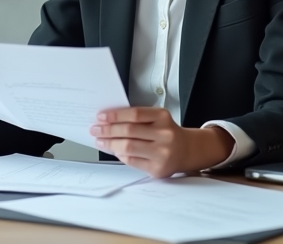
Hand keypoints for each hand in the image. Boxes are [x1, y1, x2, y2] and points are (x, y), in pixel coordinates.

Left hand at [90, 107, 233, 177]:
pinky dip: (119, 155)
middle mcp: (164, 135)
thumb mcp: (157, 119)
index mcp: (163, 117)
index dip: (115, 115)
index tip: (101, 116)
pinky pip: (131, 161)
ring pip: (128, 147)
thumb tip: (108, 121)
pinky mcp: (157, 169)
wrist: (186, 150)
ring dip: (110, 144)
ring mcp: (162, 153)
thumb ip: (137, 119)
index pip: (134, 114)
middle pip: (129, 131)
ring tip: (100, 140)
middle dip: (108, 130)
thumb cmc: (167, 132)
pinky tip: (114, 150)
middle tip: (95, 129)